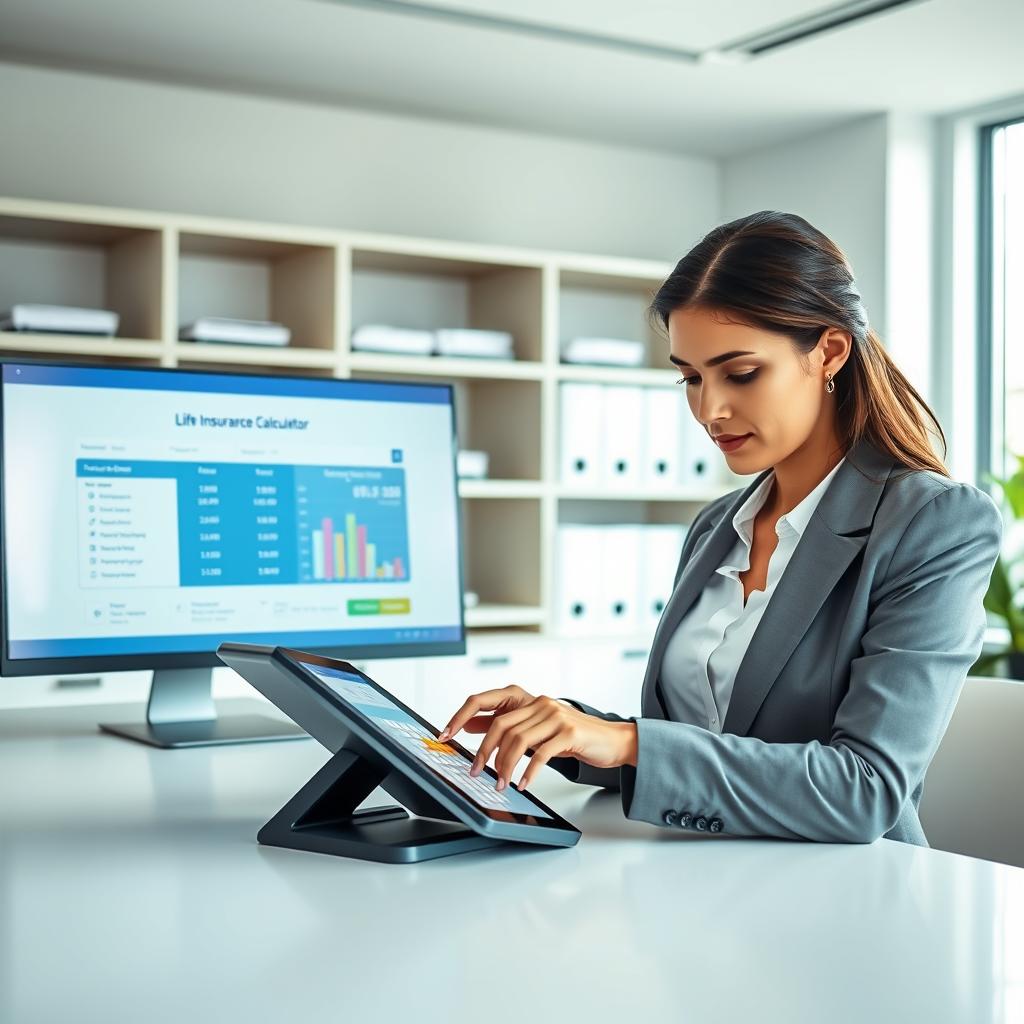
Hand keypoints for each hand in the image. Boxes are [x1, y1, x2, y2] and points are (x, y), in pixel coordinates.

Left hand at [438, 685, 637, 791]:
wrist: (610, 740)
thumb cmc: (571, 737)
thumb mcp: (536, 727)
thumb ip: (508, 724)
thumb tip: (469, 724)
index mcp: (527, 699)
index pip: (484, 701)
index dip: (461, 716)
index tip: (445, 734)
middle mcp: (539, 703)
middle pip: (499, 725)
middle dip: (483, 751)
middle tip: (475, 771)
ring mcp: (555, 715)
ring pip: (517, 739)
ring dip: (504, 765)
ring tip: (501, 783)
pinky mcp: (569, 732)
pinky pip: (541, 753)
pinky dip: (528, 771)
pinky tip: (522, 783)